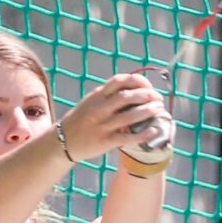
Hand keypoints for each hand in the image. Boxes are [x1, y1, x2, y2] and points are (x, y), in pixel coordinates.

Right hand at [57, 72, 172, 165]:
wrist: (62, 142)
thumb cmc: (80, 120)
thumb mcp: (90, 101)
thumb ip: (108, 94)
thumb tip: (132, 88)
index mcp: (97, 96)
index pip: (120, 81)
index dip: (138, 81)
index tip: (148, 86)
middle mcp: (100, 109)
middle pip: (128, 97)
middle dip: (148, 95)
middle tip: (158, 99)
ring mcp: (102, 125)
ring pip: (130, 116)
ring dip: (149, 111)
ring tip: (159, 110)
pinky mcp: (105, 142)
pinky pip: (128, 137)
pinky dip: (143, 134)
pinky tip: (153, 130)